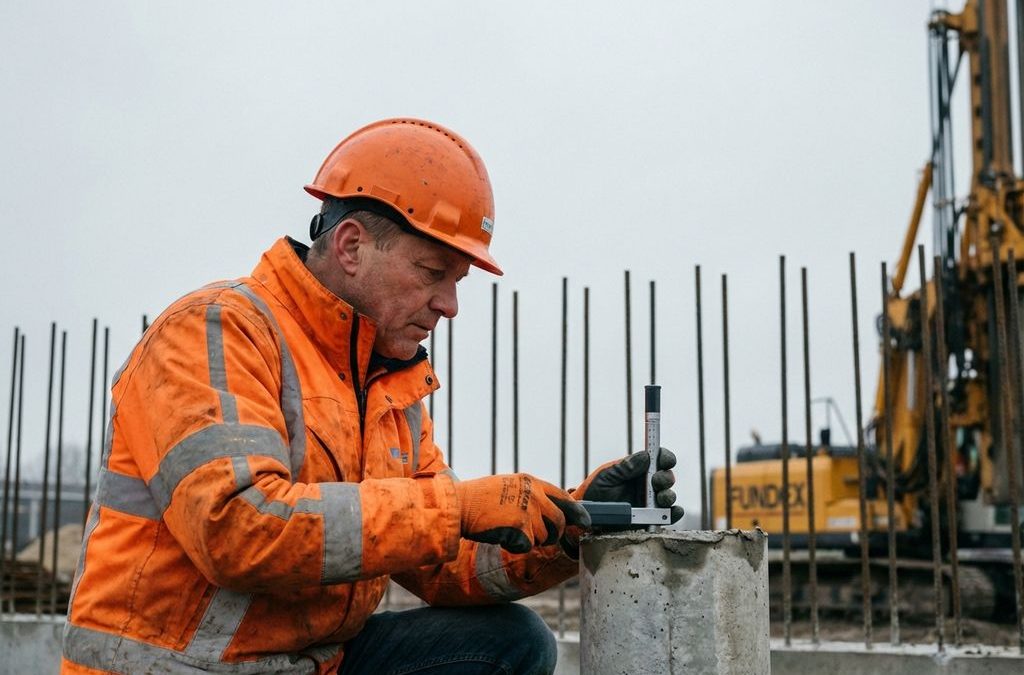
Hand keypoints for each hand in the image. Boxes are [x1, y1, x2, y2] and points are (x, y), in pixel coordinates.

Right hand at [455, 474, 590, 553]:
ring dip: (528, 540)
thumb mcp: (509, 487)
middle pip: (559, 522)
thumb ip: (530, 495)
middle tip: (536, 538)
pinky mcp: (520, 527)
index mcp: (532, 482)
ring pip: (543, 537)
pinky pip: (527, 546)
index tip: (586, 522)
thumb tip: (551, 511)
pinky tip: (501, 536)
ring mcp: (528, 510)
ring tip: (507, 530)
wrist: (459, 505)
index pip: (564, 498)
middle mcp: (534, 494)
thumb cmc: (479, 498)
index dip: (577, 512)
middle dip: (552, 535)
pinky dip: (515, 546)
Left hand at [575, 448, 683, 523]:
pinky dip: (674, 513)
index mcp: (638, 469)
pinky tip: (674, 512)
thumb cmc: (596, 491)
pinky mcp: (651, 519)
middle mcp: (647, 484)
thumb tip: (646, 456)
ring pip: (669, 496)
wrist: (588, 516)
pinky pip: (668, 516)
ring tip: (660, 498)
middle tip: (657, 482)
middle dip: (665, 478)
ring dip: (668, 495)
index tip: (664, 460)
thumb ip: (625, 467)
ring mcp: (650, 502)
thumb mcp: (606, 476)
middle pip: (666, 477)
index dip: (664, 457)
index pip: (657, 459)